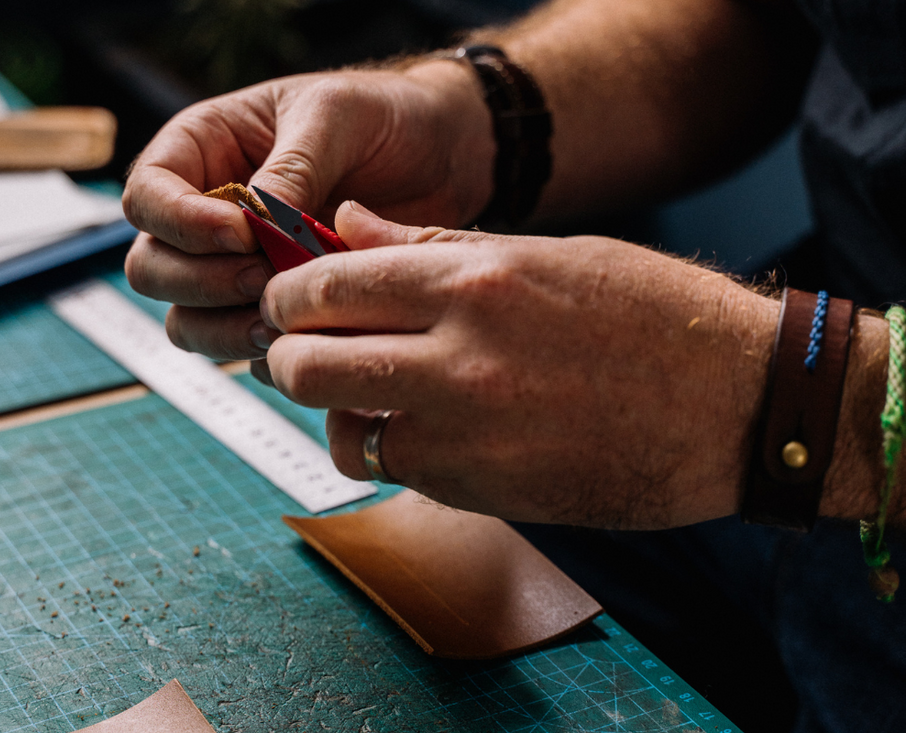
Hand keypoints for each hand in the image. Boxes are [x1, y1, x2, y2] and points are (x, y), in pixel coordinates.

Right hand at [123, 61, 494, 361]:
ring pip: (186, 319)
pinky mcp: (270, 304)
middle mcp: (203, 213)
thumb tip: (253, 221)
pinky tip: (308, 336)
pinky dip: (262, 350)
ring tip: (283, 320)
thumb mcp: (334, 115)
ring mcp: (233, 266)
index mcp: (200, 150)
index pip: (147, 196)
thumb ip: (291, 167)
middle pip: (151, 268)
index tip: (241, 233)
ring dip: (225, 328)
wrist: (439, 154)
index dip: (181, 223)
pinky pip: (239, 344)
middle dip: (202, 283)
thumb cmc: (379, 114)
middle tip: (266, 280)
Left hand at [258, 203, 779, 528]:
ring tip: (367, 395)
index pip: (325, 284)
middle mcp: (458, 358)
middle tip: (303, 351)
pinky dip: (389, 452)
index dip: (288, 293)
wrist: (739, 402)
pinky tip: (422, 430)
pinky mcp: (484, 491)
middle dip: (287, 356)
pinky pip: (396, 472)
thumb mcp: (541, 256)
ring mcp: (468, 434)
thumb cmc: (650, 315)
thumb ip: (430, 247)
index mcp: (471, 282)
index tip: (288, 301)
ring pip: (341, 430)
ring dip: (336, 412)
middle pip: (306, 362)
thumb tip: (347, 225)